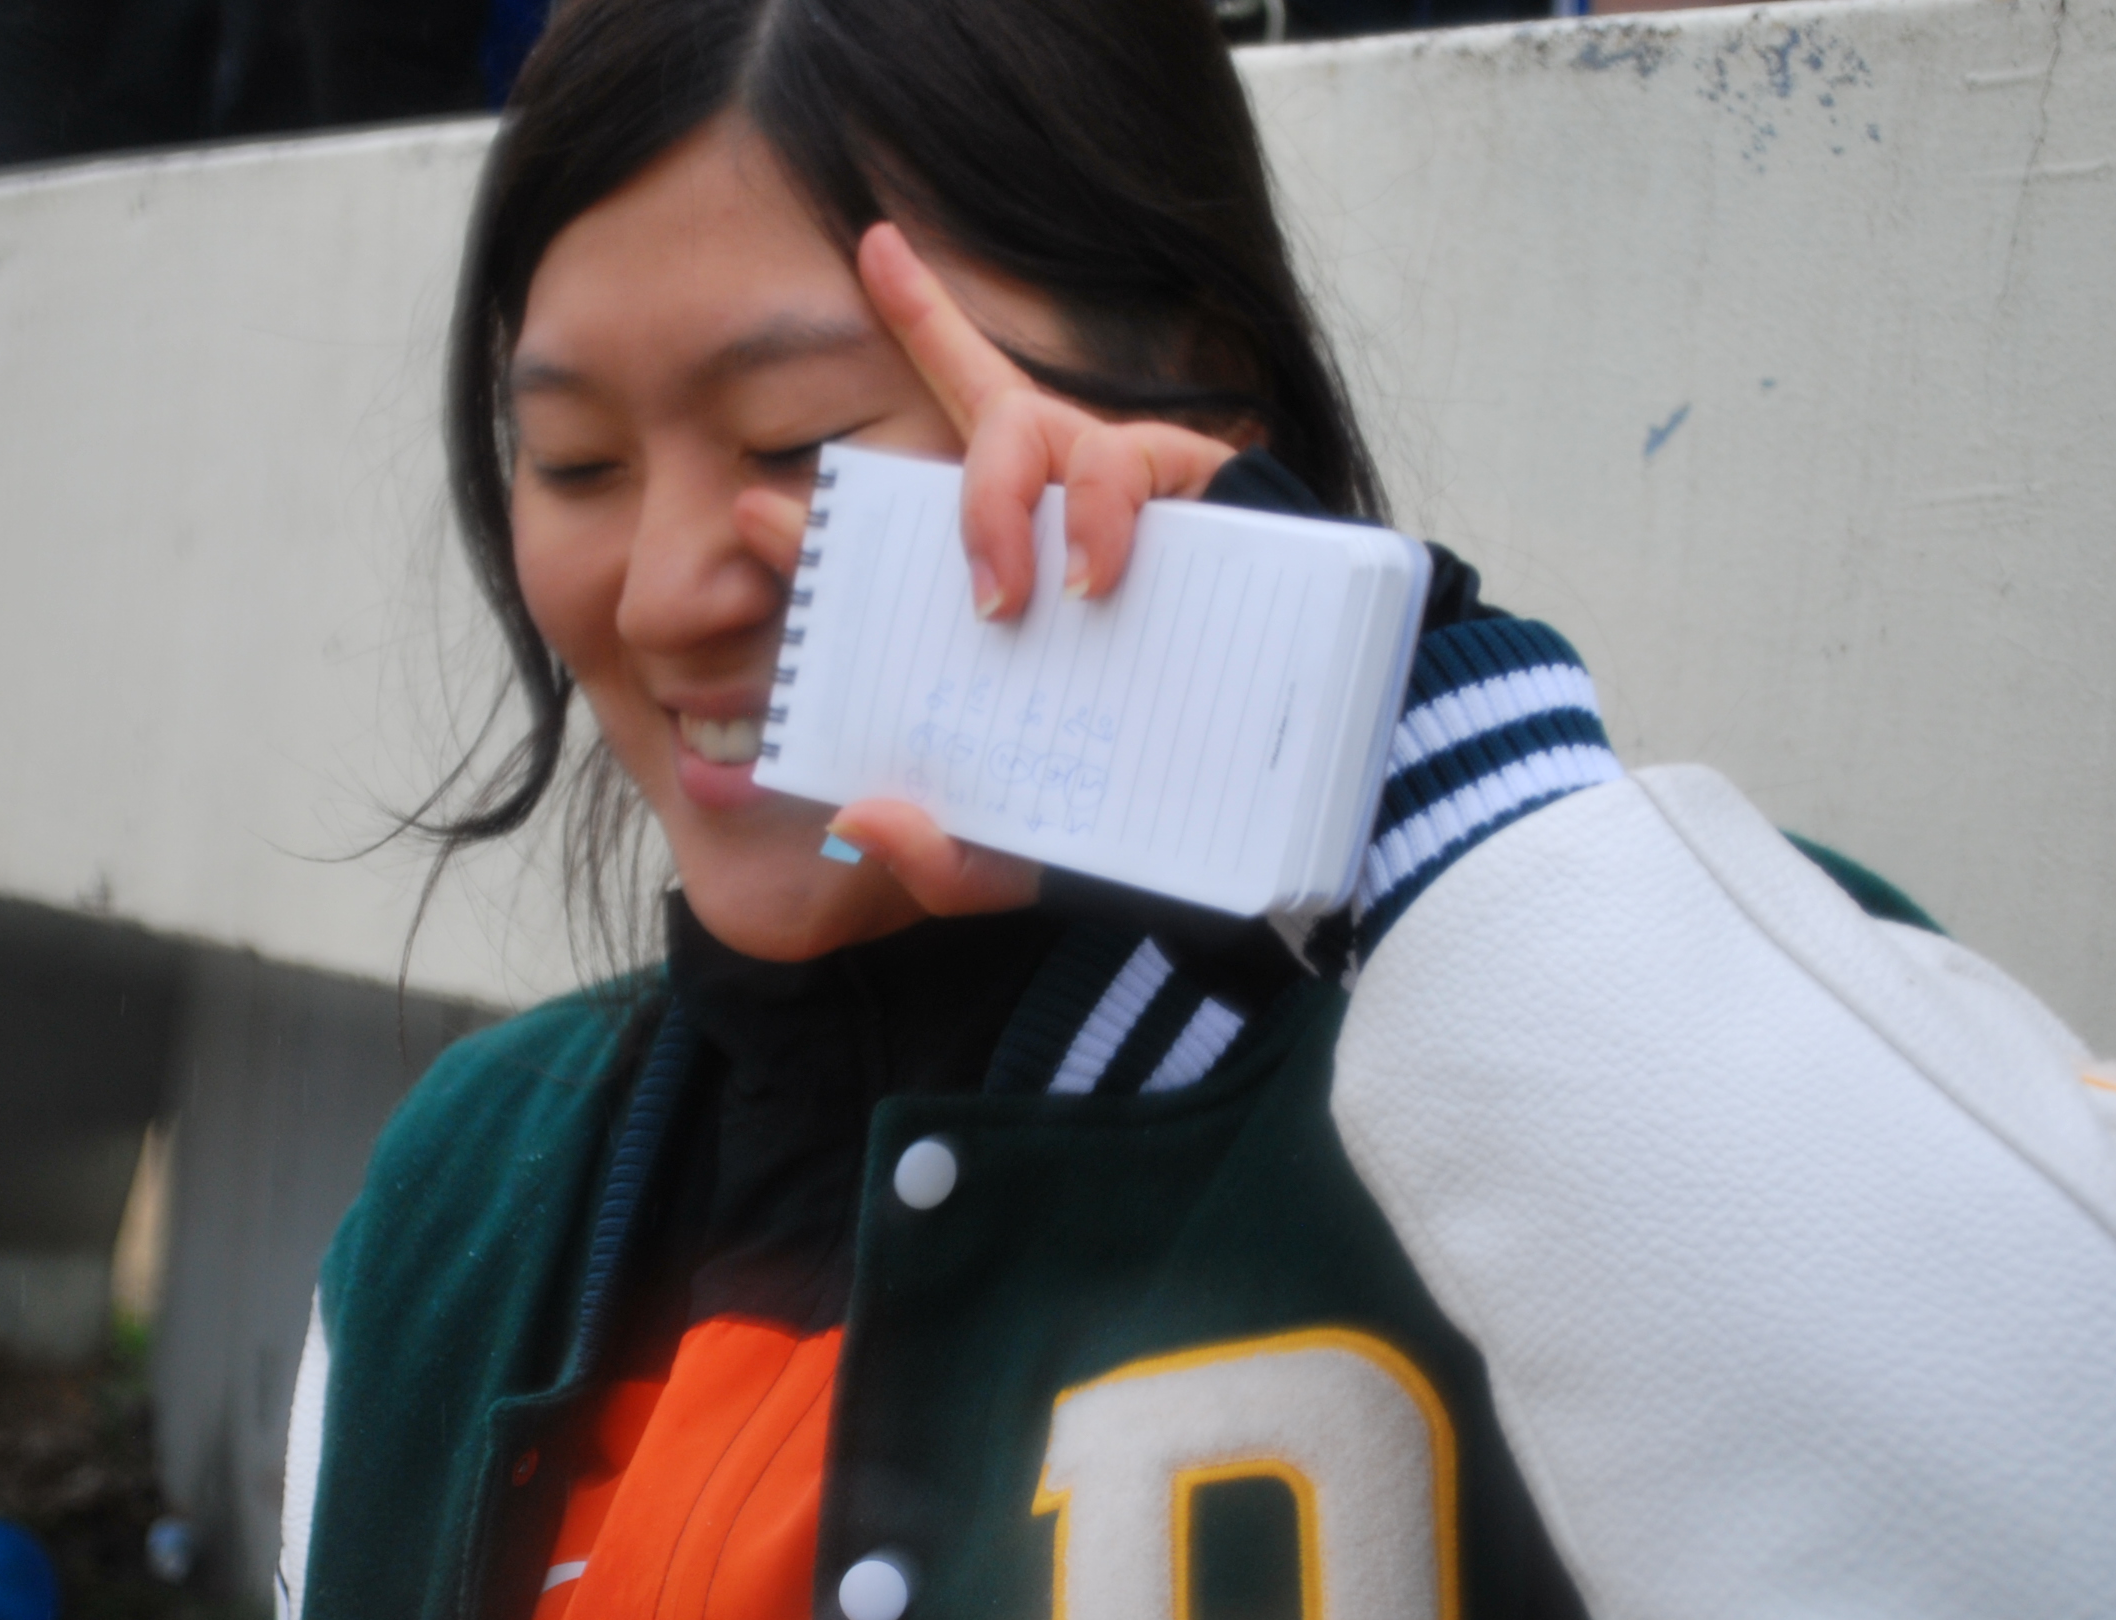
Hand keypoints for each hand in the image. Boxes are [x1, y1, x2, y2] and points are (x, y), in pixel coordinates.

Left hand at [732, 222, 1240, 919]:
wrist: (1287, 810)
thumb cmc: (1138, 815)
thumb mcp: (1019, 861)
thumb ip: (934, 861)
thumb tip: (858, 819)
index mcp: (1006, 573)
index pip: (931, 465)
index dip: (905, 346)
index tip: (867, 261)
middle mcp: (1054, 510)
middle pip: (969, 412)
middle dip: (902, 409)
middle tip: (828, 518)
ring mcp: (1117, 490)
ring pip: (1021, 427)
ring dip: (987, 503)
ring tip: (1002, 600)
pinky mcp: (1187, 488)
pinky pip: (1119, 468)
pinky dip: (1094, 519)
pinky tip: (1094, 583)